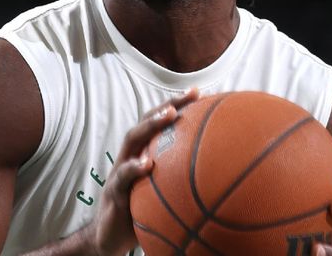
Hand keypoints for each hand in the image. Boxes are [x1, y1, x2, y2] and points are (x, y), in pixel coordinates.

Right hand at [86, 88, 198, 255]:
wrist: (110, 237)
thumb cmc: (141, 211)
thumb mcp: (164, 194)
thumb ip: (182, 182)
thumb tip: (221, 179)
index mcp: (145, 153)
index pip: (161, 123)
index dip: (179, 106)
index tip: (201, 93)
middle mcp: (132, 155)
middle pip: (148, 121)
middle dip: (168, 105)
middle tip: (190, 95)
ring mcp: (121, 170)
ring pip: (132, 139)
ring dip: (150, 125)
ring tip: (169, 115)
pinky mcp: (114, 191)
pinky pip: (123, 176)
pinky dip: (134, 168)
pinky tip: (147, 164)